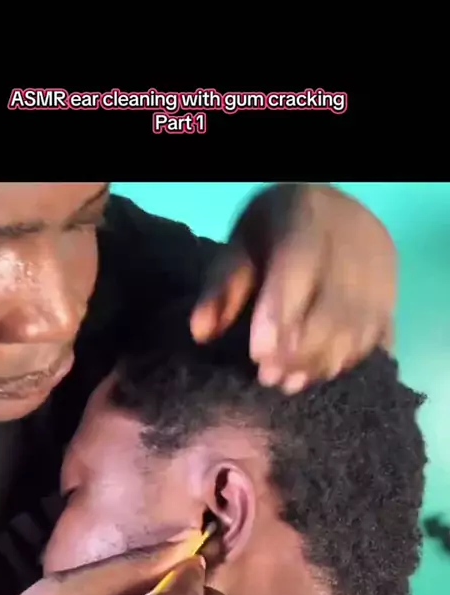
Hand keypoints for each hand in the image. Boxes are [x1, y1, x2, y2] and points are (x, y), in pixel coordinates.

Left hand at [191, 184, 396, 392]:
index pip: (299, 265)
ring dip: (324, 361)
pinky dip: (349, 361)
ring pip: (360, 326)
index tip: (258, 354)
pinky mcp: (393, 294)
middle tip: (269, 378)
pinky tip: (321, 373)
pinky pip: (379, 335)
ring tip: (291, 382)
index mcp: (307, 216)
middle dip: (301, 350)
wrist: (331, 212)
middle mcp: (353, 240)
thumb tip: (201, 333)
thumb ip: (222, 285)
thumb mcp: (241, 244)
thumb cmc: (275, 231)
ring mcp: (380, 269)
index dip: (281, 313)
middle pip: (334, 305)